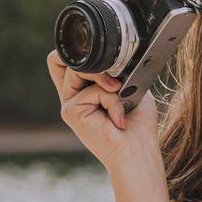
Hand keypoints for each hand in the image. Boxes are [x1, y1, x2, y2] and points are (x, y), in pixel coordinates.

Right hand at [46, 50, 159, 172]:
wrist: (138, 149)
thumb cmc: (138, 121)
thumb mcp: (129, 86)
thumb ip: (113, 70)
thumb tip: (107, 57)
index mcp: (83, 89)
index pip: (63, 61)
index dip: (76, 53)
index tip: (105, 59)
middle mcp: (72, 95)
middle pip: (64, 60)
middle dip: (93, 63)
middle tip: (115, 81)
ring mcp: (69, 103)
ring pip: (79, 70)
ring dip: (107, 82)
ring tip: (121, 98)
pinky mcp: (70, 112)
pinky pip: (92, 90)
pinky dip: (112, 99)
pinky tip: (118, 118)